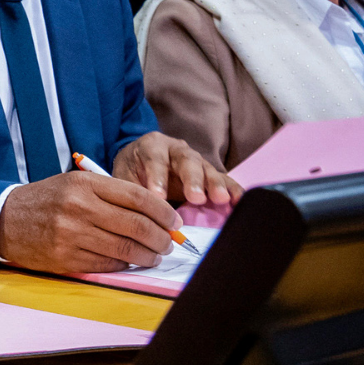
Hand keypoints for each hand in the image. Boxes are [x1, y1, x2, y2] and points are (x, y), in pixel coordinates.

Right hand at [0, 170, 186, 273]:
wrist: (5, 219)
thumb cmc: (47, 200)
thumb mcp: (75, 184)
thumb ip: (112, 194)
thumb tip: (155, 215)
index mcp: (84, 184)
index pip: (137, 197)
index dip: (163, 211)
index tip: (175, 221)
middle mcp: (79, 207)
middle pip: (136, 225)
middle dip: (161, 237)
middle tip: (169, 242)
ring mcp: (71, 234)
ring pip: (126, 249)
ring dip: (148, 256)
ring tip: (155, 255)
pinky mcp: (66, 257)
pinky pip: (107, 265)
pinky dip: (124, 265)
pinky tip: (130, 262)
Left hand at [112, 133, 240, 206]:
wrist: (140, 158)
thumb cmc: (133, 169)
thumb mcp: (125, 177)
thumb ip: (134, 193)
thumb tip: (143, 217)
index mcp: (152, 146)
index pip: (155, 160)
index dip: (158, 179)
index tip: (158, 198)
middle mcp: (177, 149)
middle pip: (187, 161)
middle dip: (192, 180)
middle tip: (196, 198)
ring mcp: (196, 160)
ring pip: (207, 169)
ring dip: (215, 185)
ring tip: (221, 200)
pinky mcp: (209, 173)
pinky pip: (223, 179)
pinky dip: (232, 189)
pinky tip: (238, 200)